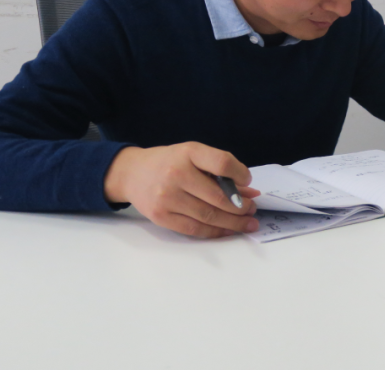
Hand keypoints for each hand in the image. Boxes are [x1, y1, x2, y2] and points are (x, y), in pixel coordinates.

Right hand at [104, 142, 259, 237]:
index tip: (248, 181)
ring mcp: (167, 197)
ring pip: (209, 216)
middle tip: (252, 209)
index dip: (241, 174)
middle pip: (218, 197)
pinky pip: (194, 229)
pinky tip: (228, 230)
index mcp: (188, 153)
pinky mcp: (161, 216)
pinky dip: (215, 232)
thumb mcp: (193, 156)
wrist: (132, 173)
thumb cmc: (169, 162)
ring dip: (233, 222)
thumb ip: (220, 171)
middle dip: (241, 206)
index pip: (222, 163)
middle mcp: (176, 174)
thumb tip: (250, 192)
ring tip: (248, 223)